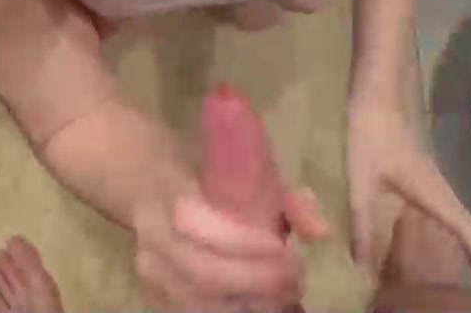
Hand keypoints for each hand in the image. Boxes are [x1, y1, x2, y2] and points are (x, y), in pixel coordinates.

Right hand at [130, 183, 328, 310]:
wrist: (150, 183)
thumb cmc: (209, 177)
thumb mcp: (247, 171)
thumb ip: (287, 200)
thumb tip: (320, 233)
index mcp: (170, 193)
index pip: (195, 222)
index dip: (240, 242)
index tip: (284, 249)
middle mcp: (153, 235)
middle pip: (201, 272)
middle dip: (256, 282)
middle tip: (295, 281)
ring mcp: (150, 269)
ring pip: (196, 302)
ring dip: (247, 305)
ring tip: (284, 298)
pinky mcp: (153, 293)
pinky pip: (191, 311)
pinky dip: (231, 312)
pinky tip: (260, 306)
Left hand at [346, 100, 470, 306]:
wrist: (377, 101)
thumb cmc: (370, 139)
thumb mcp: (361, 184)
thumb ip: (362, 224)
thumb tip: (364, 266)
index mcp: (435, 198)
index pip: (470, 236)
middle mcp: (444, 196)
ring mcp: (439, 190)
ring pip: (467, 227)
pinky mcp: (428, 186)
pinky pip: (453, 220)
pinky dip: (462, 241)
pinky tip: (449, 253)